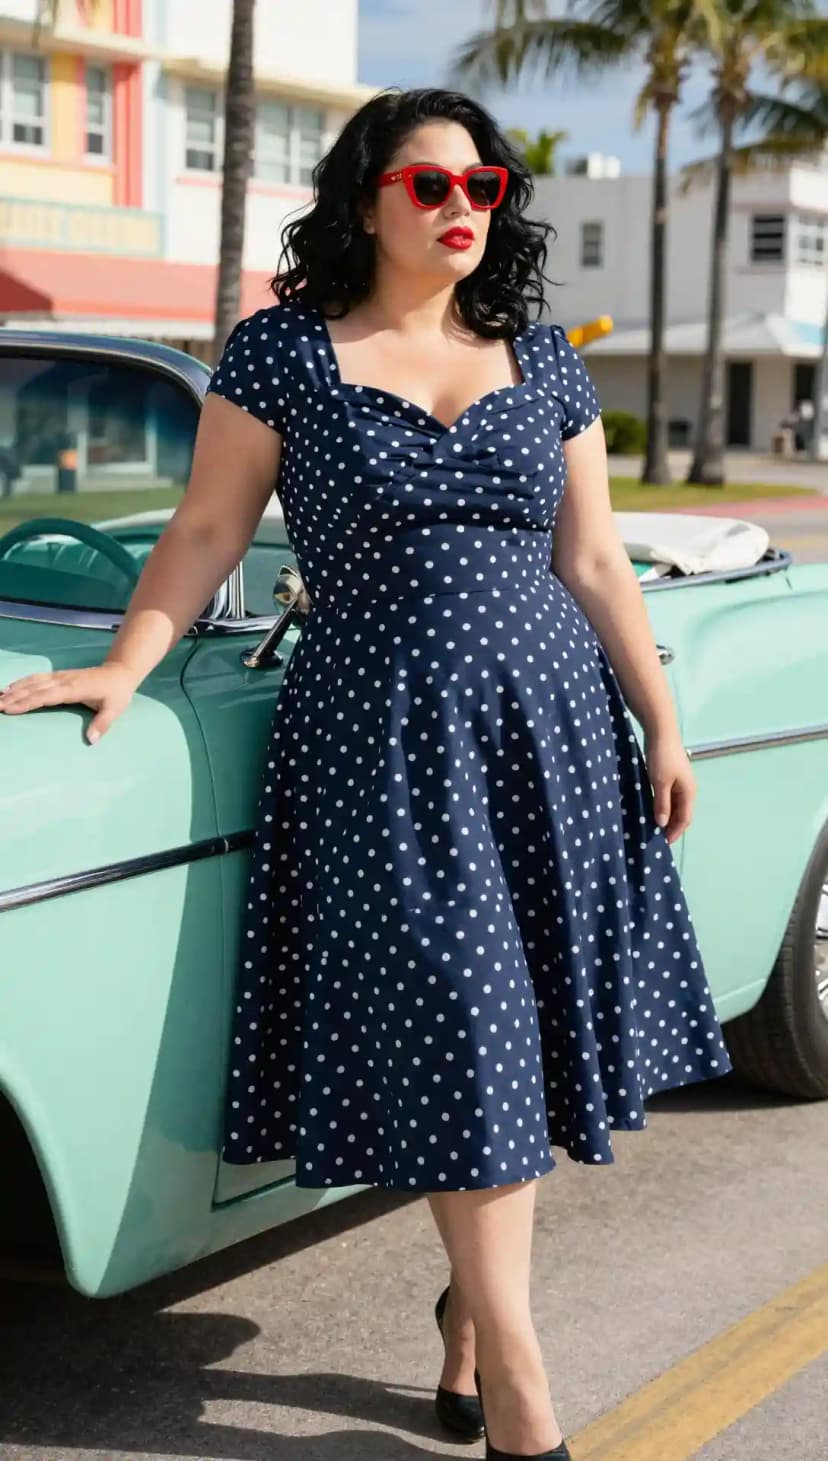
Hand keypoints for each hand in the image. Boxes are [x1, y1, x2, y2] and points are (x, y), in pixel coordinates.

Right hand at [0, 661, 137, 743]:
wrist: (120, 672)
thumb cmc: (118, 692)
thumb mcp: (115, 709)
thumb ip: (102, 724)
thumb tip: (92, 740)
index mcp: (75, 689)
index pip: (46, 696)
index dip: (28, 702)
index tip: (10, 708)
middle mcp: (64, 681)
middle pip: (34, 689)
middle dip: (13, 697)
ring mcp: (60, 677)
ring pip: (33, 682)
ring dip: (14, 689)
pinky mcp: (59, 676)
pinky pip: (37, 678)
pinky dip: (22, 682)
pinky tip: (10, 687)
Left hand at [643, 727, 695, 844]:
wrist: (660, 731)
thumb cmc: (661, 757)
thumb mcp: (659, 782)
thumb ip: (662, 804)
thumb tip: (663, 824)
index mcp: (689, 792)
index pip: (685, 819)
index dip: (675, 832)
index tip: (663, 844)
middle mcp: (687, 789)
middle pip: (681, 814)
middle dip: (671, 827)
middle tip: (656, 839)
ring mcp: (679, 783)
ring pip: (675, 806)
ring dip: (666, 818)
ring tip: (653, 828)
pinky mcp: (670, 777)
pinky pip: (668, 798)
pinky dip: (662, 807)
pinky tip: (652, 811)